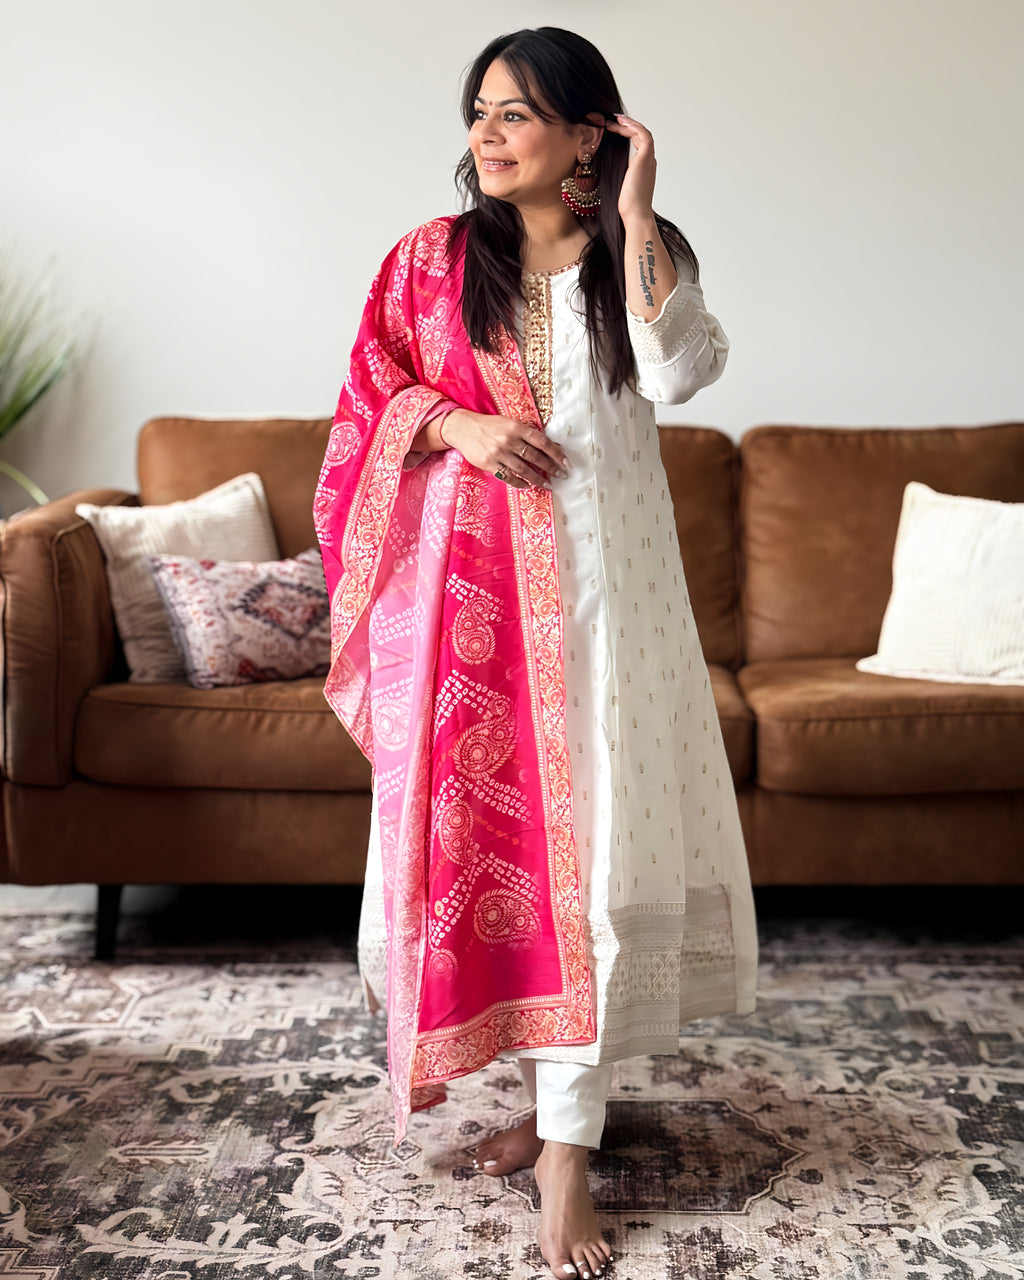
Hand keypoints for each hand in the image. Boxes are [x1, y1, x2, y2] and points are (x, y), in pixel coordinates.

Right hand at [441, 409, 569, 488]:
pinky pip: (508, 476)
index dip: (556, 453)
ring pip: (523, 469)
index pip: (542, 441)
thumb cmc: (489, 425)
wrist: (462, 428)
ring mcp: (499, 453)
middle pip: (535, 457)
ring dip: (538, 479)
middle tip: (561, 475)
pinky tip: (527, 485)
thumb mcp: (509, 423)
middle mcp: (508, 440)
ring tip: (548, 485)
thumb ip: (527, 434)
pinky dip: (519, 482)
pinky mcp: (489, 464)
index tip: (566, 463)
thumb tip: (550, 445)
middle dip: (551, 468)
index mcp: (516, 427)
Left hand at [604, 113, 656, 222]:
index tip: (610, 128)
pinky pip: (643, 135)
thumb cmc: (625, 206)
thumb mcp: (616, 184)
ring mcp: (648, 159)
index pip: (636, 144)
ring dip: (628, 124)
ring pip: (642, 133)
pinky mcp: (646, 157)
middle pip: (640, 136)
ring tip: (613, 119)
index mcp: (643, 168)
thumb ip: (613, 173)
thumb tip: (597, 167)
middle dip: (625, 126)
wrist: (635, 214)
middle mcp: (648, 162)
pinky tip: (620, 123)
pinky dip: (632, 126)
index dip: (625, 133)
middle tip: (610, 120)